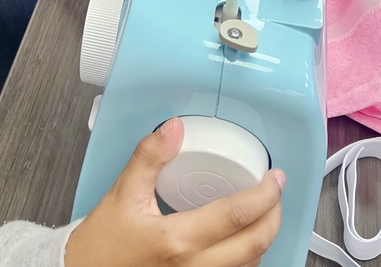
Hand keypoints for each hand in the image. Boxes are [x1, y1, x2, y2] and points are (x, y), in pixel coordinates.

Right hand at [65, 118, 282, 266]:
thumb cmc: (104, 243)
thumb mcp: (123, 193)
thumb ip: (149, 157)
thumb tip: (174, 127)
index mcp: (177, 240)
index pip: (236, 216)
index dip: (264, 195)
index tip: (275, 178)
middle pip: (255, 245)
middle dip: (274, 217)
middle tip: (276, 193)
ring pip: (250, 266)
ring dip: (264, 238)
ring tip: (265, 212)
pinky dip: (248, 257)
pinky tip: (244, 240)